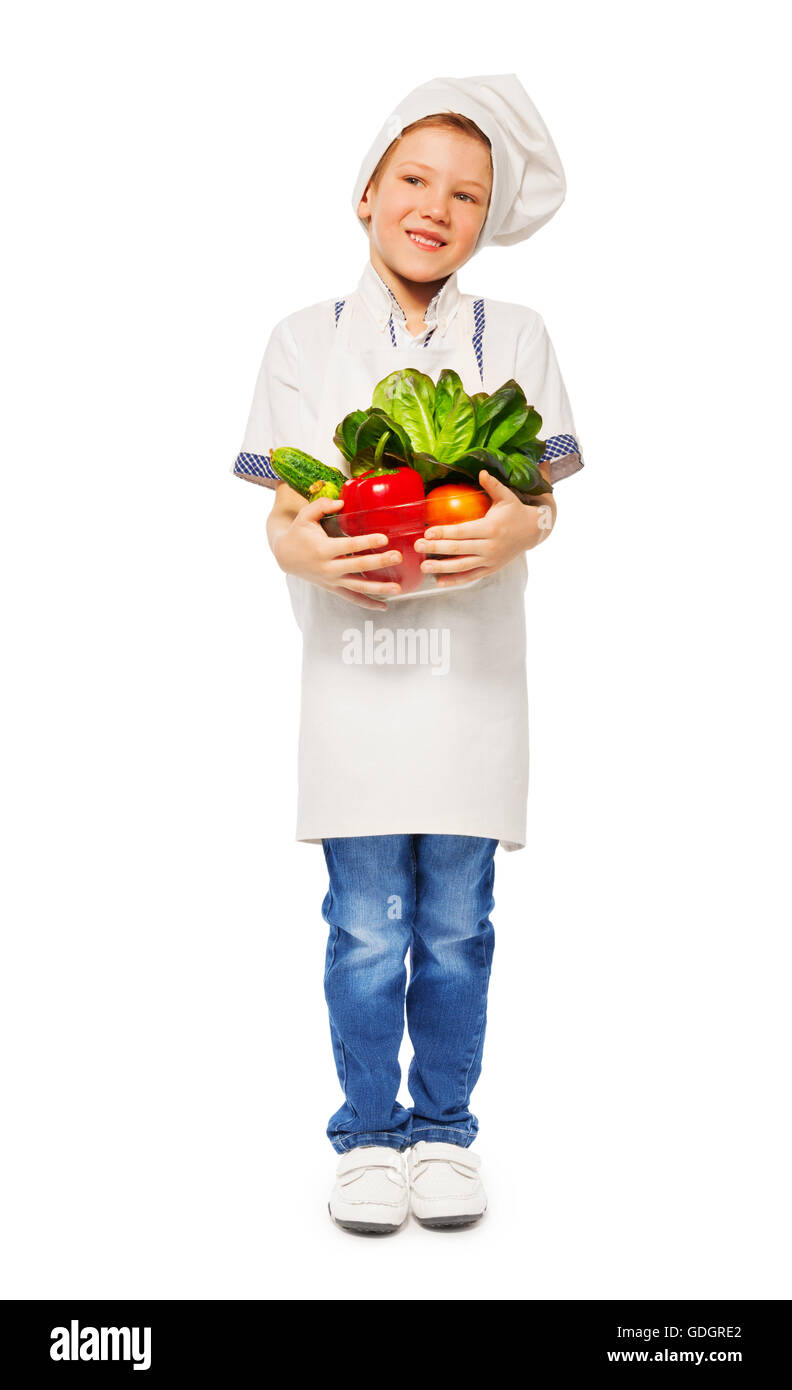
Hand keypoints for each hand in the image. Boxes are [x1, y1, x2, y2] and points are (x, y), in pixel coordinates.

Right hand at [272, 495, 402, 610]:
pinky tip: (384, 606)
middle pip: (357, 566)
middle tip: (397, 557)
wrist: (285, 556)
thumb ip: (322, 505)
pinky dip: (367, 604)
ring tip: (398, 589)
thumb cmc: (299, 532)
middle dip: (379, 562)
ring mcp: (331, 580)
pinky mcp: (333, 588)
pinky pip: (352, 598)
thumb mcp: (305, 515)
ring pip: (358, 587)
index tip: (384, 538)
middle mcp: (328, 567)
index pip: (349, 546)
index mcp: (323, 548)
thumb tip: (341, 502)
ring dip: (379, 589)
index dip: (366, 542)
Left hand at [413, 471, 555, 588]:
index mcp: (491, 528)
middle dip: (436, 548)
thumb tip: (482, 471)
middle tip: (418, 547)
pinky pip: (471, 576)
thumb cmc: (516, 512)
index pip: (463, 531)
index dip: (444, 532)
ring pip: (463, 566)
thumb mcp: (507, 497)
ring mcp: (490, 560)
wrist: (534, 531)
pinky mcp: (491, 569)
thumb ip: (493, 485)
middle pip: (459, 549)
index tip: (427, 532)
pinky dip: (455, 580)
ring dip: (442, 567)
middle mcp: (490, 546)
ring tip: (424, 566)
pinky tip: (439, 581)